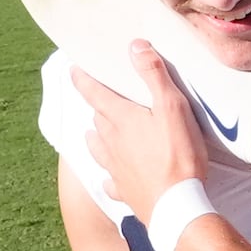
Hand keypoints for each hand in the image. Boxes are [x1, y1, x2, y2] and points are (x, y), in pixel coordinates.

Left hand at [73, 40, 207, 219]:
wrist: (175, 205)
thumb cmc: (177, 154)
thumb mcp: (172, 108)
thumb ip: (153, 75)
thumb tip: (135, 45)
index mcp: (120, 118)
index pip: (94, 93)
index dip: (82, 79)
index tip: (72, 69)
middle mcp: (110, 142)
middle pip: (97, 119)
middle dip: (97, 106)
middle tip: (100, 98)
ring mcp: (114, 167)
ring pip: (97, 147)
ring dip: (96, 136)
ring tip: (96, 132)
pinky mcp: (123, 189)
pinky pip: (110, 180)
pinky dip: (109, 175)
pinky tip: (110, 177)